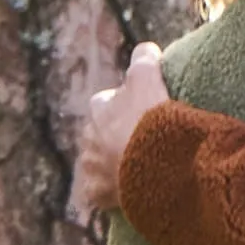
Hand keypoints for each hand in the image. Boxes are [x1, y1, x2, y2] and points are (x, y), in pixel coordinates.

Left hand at [70, 41, 167, 222]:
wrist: (156, 164)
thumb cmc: (152, 119)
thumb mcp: (149, 79)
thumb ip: (145, 59)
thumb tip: (146, 48)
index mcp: (99, 108)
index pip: (106, 102)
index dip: (123, 107)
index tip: (142, 114)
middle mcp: (88, 137)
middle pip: (99, 135)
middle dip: (113, 138)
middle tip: (141, 145)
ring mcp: (91, 168)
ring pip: (96, 166)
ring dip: (110, 167)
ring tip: (134, 172)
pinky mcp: (97, 195)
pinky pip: (97, 196)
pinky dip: (107, 196)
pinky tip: (122, 197)